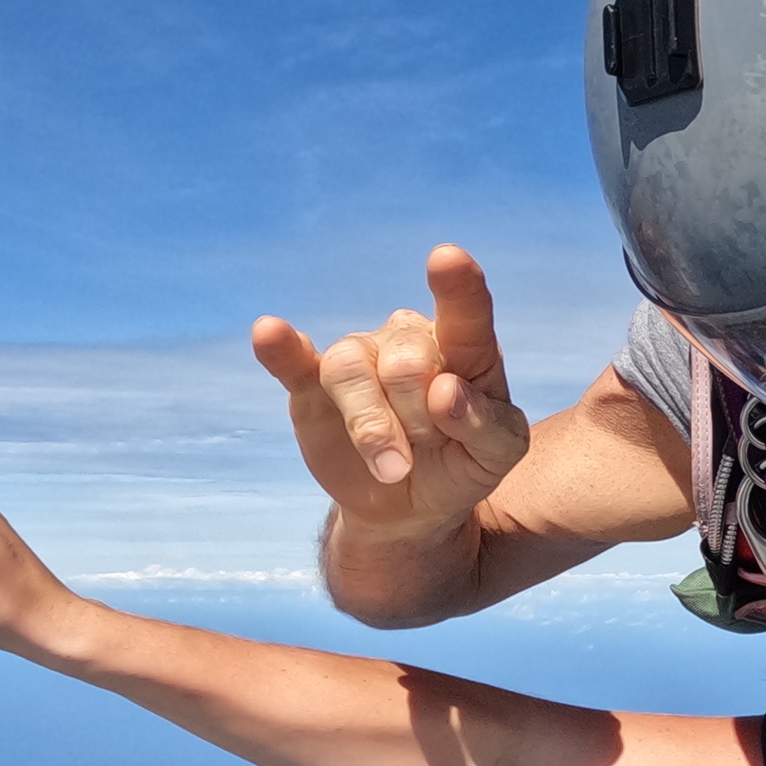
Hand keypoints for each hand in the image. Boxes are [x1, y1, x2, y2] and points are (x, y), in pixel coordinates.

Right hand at [248, 245, 533, 554]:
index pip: (466, 313)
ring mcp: (359, 359)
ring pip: (351, 372)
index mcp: (464, 349)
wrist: (409, 506)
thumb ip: (487, 426)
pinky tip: (269, 332)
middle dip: (421, 422)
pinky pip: (291, 359)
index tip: (448, 258)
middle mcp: (408, 340)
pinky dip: (280, 347)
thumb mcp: (496, 459)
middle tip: (431, 447)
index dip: (457, 288)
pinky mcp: (311, 386)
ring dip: (373, 430)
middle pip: (407, 365)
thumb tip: (444, 392)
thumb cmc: (462, 465)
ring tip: (395, 468)